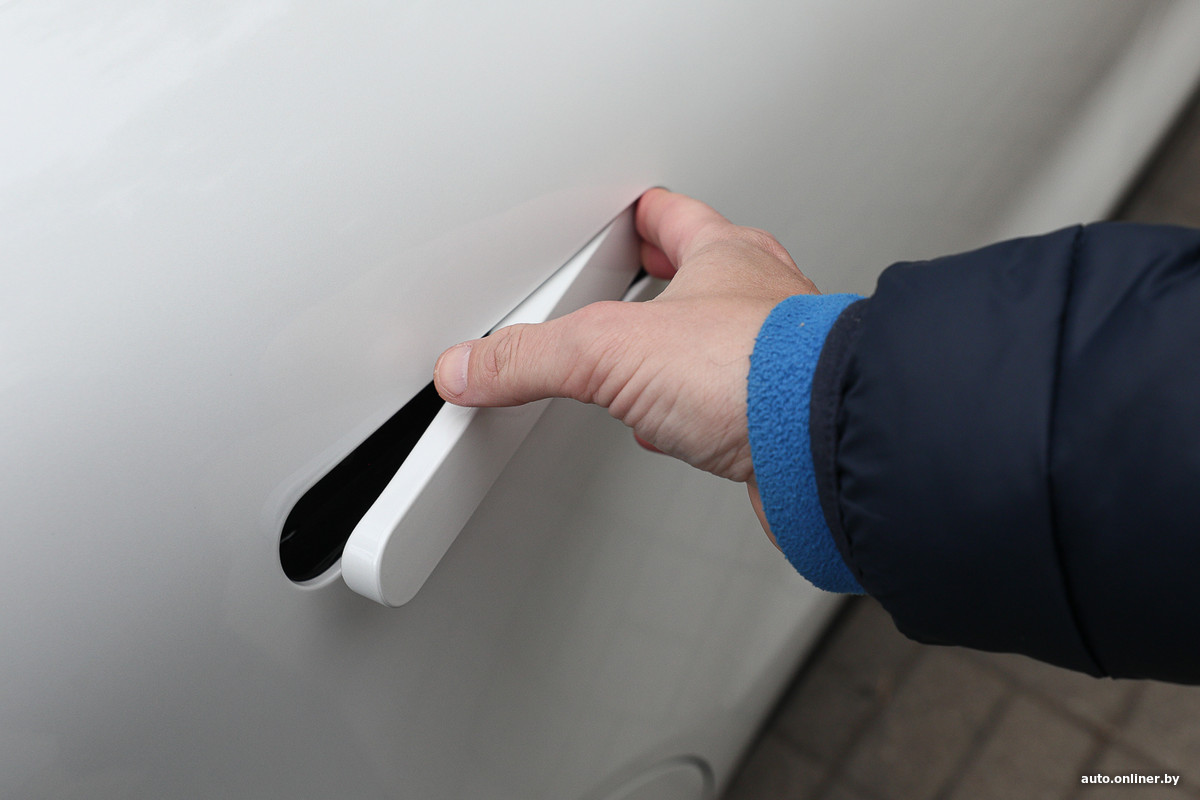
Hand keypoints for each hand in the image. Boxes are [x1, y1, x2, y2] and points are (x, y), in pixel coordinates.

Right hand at [432, 189, 818, 530]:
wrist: (826, 446)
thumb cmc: (759, 372)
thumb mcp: (611, 352)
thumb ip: (533, 358)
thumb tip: (472, 365)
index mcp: (724, 257)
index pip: (673, 217)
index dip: (643, 214)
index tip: (628, 213)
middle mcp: (762, 300)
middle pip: (708, 272)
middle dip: (669, 278)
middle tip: (644, 277)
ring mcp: (780, 358)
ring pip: (726, 339)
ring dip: (689, 348)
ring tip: (657, 358)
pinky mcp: (785, 415)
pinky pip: (737, 400)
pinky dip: (704, 409)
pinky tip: (683, 429)